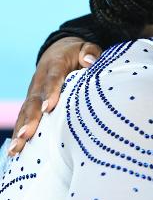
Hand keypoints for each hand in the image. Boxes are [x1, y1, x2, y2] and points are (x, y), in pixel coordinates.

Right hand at [10, 37, 101, 154]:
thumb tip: (89, 61)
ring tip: (15, 149)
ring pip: (25, 112)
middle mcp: (40, 81)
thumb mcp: (86, 47)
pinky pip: (24, 118)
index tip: (48, 107)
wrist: (58, 51)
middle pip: (34, 100)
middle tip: (25, 136)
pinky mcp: (32, 103)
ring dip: (20, 130)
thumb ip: (90, 52)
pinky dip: (20, 133)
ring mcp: (34, 93)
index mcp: (55, 65)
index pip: (52, 79)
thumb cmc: (77, 53)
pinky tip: (16, 151)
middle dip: (30, 119)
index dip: (50, 92)